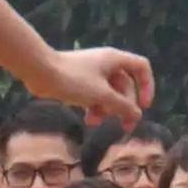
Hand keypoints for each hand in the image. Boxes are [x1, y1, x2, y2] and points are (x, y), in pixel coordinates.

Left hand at [39, 46, 155, 126]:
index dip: (147, 86)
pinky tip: (88, 119)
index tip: (143, 106)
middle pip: (126, 86)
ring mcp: (93, 72)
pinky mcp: (80, 81)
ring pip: (109, 93)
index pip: (142, 67)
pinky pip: (95, 95)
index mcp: (115, 59)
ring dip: (107, 109)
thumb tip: (137, 115)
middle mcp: (106, 63)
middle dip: (125, 107)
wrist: (39, 71)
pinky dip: (95, 107)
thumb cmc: (73, 80)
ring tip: (96, 123)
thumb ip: (122, 106)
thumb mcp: (102, 96)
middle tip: (125, 128)